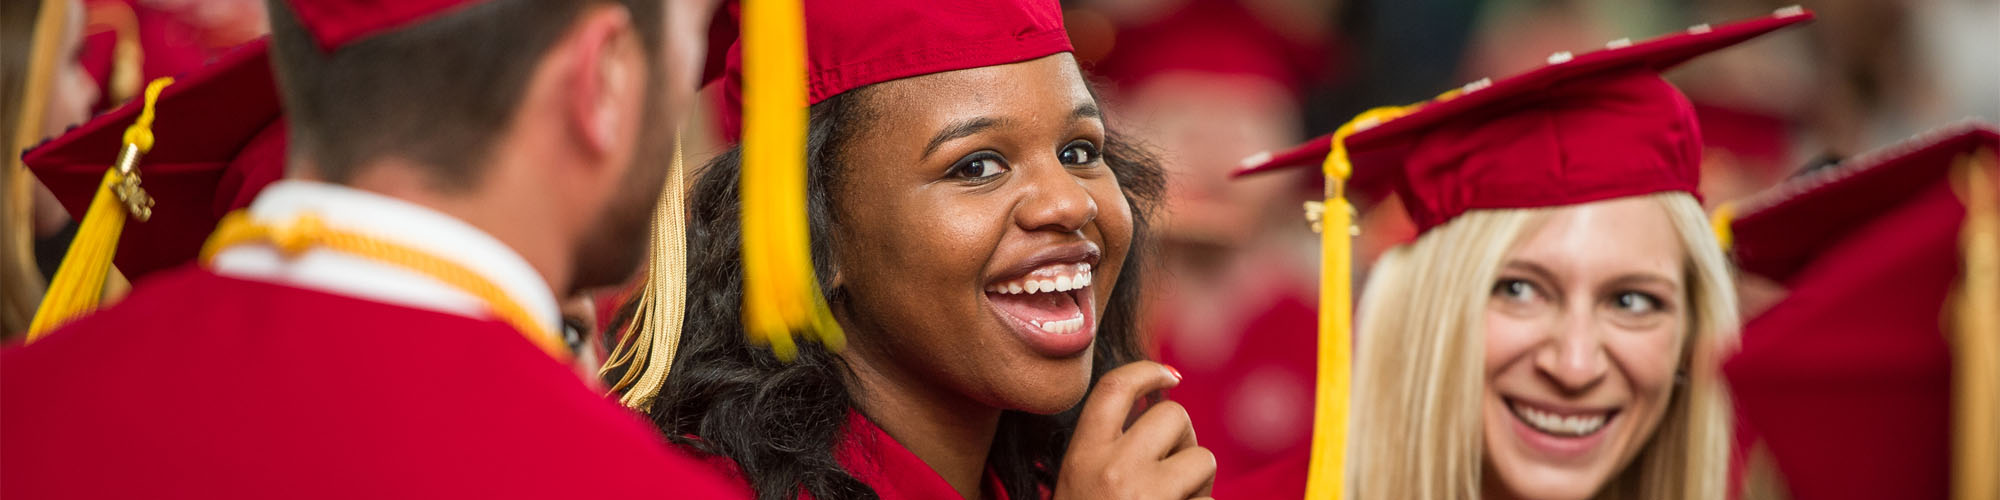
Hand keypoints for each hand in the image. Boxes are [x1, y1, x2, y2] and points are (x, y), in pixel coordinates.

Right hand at [1054, 361, 1215, 499]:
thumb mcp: (1077, 483)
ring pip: (1203, 458)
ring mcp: (1147, 495)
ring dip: (1199, 481)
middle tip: (1176, 468)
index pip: (1115, 388)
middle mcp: (1113, 471)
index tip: (1169, 375)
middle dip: (1185, 437)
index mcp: (1083, 458)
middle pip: (1173, 414)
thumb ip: (1107, 451)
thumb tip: (1160, 421)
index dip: (1147, 370)